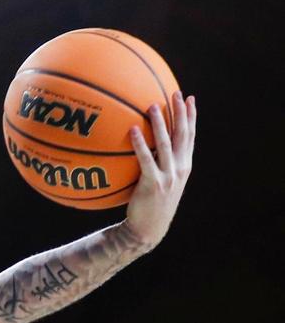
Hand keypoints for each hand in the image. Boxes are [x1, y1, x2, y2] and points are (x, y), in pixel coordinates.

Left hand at [124, 91, 196, 246]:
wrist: (148, 230)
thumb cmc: (150, 204)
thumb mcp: (161, 181)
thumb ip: (159, 163)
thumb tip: (146, 144)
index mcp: (184, 166)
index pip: (190, 136)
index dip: (191, 117)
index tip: (189, 98)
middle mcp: (180, 168)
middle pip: (182, 135)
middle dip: (180, 112)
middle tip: (175, 92)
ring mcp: (168, 176)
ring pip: (166, 144)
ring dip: (159, 123)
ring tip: (152, 105)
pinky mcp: (153, 184)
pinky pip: (146, 160)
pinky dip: (139, 144)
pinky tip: (131, 130)